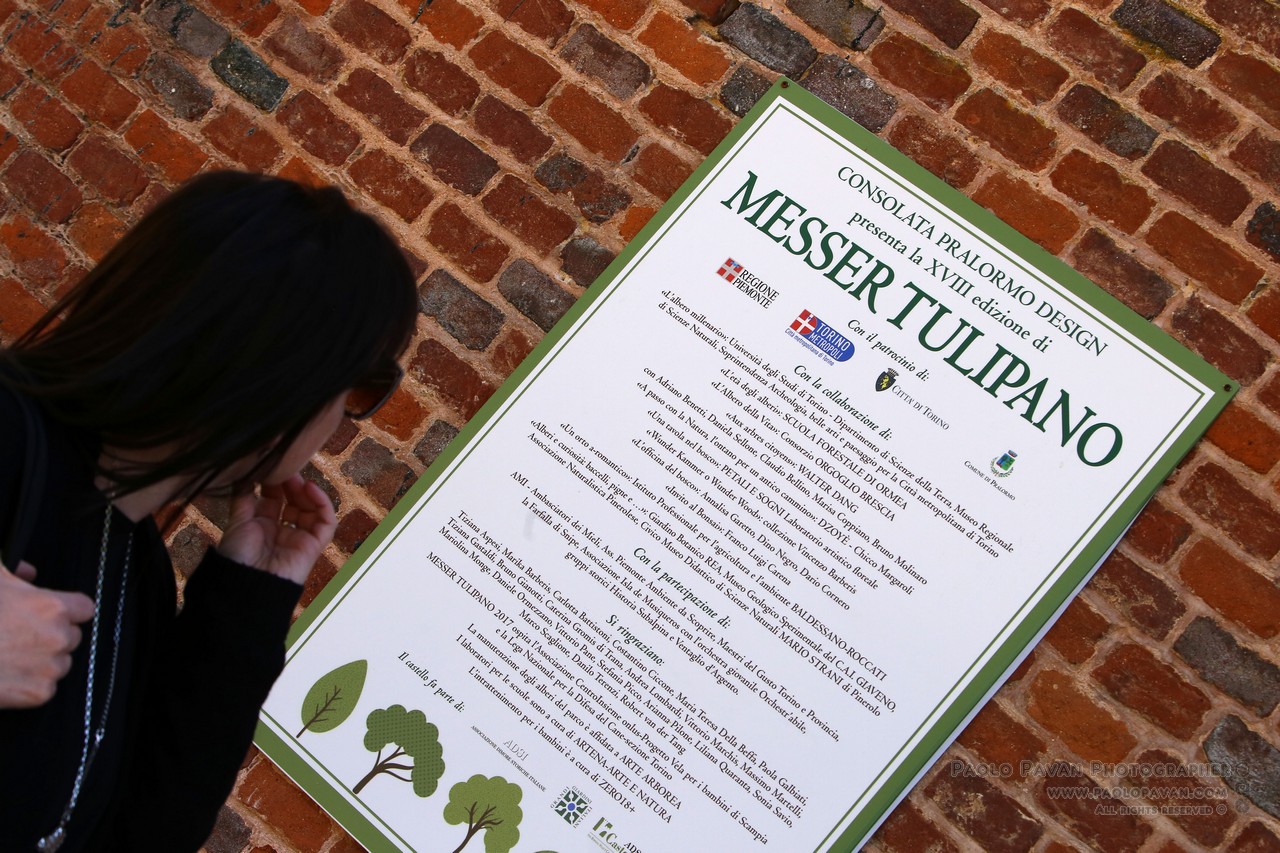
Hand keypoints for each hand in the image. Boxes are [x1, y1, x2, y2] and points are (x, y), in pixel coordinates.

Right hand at [0, 560, 95, 707]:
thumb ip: (15, 570)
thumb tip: (28, 572)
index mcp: (52, 608)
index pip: (84, 609)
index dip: (69, 611)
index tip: (57, 614)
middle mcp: (58, 637)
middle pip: (72, 636)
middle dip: (52, 636)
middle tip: (23, 636)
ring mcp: (50, 667)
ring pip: (60, 663)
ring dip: (43, 661)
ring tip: (12, 655)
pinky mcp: (39, 693)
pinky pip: (45, 688)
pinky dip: (30, 684)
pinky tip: (8, 675)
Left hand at [218, 475, 336, 584]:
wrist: (246, 583)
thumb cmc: (238, 555)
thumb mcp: (237, 521)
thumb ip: (243, 497)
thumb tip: (244, 473)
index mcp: (262, 525)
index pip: (275, 497)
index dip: (275, 482)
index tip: (272, 466)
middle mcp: (281, 530)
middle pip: (294, 501)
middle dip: (291, 483)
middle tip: (286, 468)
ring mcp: (299, 537)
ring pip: (312, 508)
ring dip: (306, 491)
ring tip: (297, 479)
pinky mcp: (314, 545)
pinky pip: (326, 522)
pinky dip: (322, 503)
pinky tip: (310, 488)